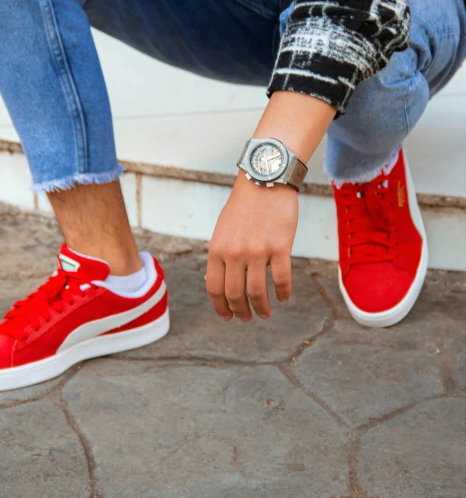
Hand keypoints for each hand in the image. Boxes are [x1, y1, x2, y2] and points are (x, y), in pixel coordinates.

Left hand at [206, 173, 298, 320]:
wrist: (266, 180)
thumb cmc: (244, 205)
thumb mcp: (223, 230)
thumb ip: (221, 255)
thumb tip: (221, 283)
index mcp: (217, 249)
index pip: (214, 288)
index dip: (220, 307)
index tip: (227, 316)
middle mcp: (234, 253)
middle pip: (235, 295)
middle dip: (241, 312)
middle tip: (247, 318)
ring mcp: (257, 251)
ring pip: (257, 293)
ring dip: (262, 308)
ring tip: (265, 313)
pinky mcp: (280, 247)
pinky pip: (281, 280)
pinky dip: (283, 293)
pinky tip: (284, 297)